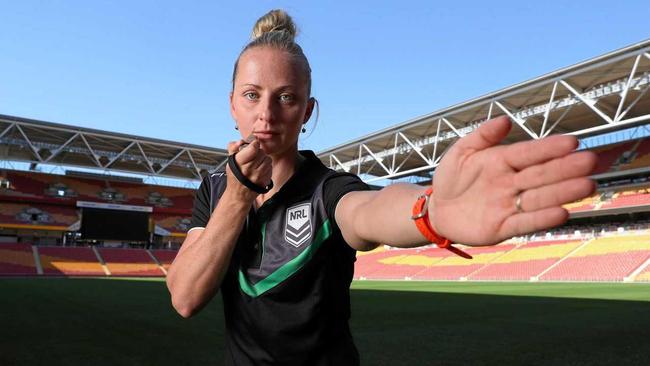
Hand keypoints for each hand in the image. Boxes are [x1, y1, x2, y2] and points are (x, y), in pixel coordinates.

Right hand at [226, 137, 272, 199]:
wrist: (238, 194)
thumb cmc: (234, 176)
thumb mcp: (230, 161)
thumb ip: (233, 148)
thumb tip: (241, 141)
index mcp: (239, 162)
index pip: (253, 148)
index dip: (255, 144)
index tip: (254, 144)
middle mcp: (249, 169)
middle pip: (262, 153)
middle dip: (259, 153)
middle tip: (254, 156)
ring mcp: (258, 176)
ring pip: (268, 160)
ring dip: (264, 160)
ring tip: (257, 164)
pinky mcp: (265, 181)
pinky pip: (270, 169)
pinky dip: (267, 168)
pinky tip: (260, 170)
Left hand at [431, 116, 596, 245]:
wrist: (437, 209)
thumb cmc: (451, 177)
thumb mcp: (461, 152)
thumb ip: (482, 136)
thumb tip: (505, 120)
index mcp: (503, 161)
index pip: (529, 153)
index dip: (549, 148)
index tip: (572, 142)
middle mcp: (511, 182)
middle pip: (542, 175)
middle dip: (566, 168)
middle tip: (590, 161)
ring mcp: (509, 205)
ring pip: (540, 198)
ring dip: (563, 193)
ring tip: (587, 186)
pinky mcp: (503, 227)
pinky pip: (524, 222)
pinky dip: (542, 219)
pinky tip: (562, 213)